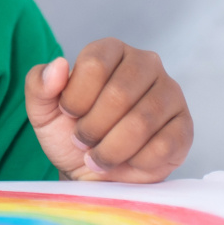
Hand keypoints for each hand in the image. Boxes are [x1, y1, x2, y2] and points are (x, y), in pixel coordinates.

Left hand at [24, 39, 191, 182]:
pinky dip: (136, 161)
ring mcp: (170, 93)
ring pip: (142, 121)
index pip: (95, 63)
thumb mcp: (43, 112)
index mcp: (111, 50)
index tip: (69, 114)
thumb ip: (39, 85)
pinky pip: (163, 145)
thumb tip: (58, 65)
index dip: (75, 98)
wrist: (94, 174)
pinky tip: (127, 162)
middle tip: (82, 142)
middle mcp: (146, 64)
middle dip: (92, 127)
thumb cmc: (69, 136)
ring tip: (99, 157)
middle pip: (120, 94)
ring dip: (111, 149)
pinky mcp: (184, 126)